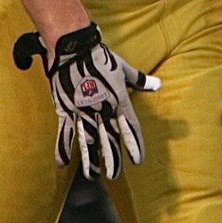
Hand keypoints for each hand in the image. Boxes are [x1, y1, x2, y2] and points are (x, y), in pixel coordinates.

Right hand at [13, 23, 160, 180]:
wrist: (74, 48)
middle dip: (112, 158)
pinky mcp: (65, 109)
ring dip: (90, 159)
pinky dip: (62, 148)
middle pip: (109, 139)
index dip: (134, 145)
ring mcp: (82, 111)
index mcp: (118, 99)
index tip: (138, 160)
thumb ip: (140, 80)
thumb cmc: (100, 56)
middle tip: (114, 175)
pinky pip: (65, 133)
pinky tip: (62, 164)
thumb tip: (158, 84)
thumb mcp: (123, 68)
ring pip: (88, 140)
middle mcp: (101, 109)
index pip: (130, 127)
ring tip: (93, 175)